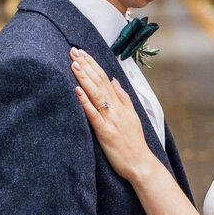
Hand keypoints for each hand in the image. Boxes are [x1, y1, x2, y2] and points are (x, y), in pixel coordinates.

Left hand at [71, 48, 154, 179]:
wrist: (140, 163)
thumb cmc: (134, 142)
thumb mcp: (132, 115)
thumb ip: (123, 97)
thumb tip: (115, 80)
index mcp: (121, 104)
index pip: (106, 78)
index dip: (93, 64)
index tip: (82, 52)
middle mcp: (116, 109)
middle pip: (100, 82)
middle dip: (86, 65)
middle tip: (73, 51)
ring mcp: (111, 120)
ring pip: (96, 94)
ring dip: (84, 78)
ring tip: (74, 63)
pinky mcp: (105, 133)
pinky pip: (94, 115)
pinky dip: (85, 102)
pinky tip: (77, 91)